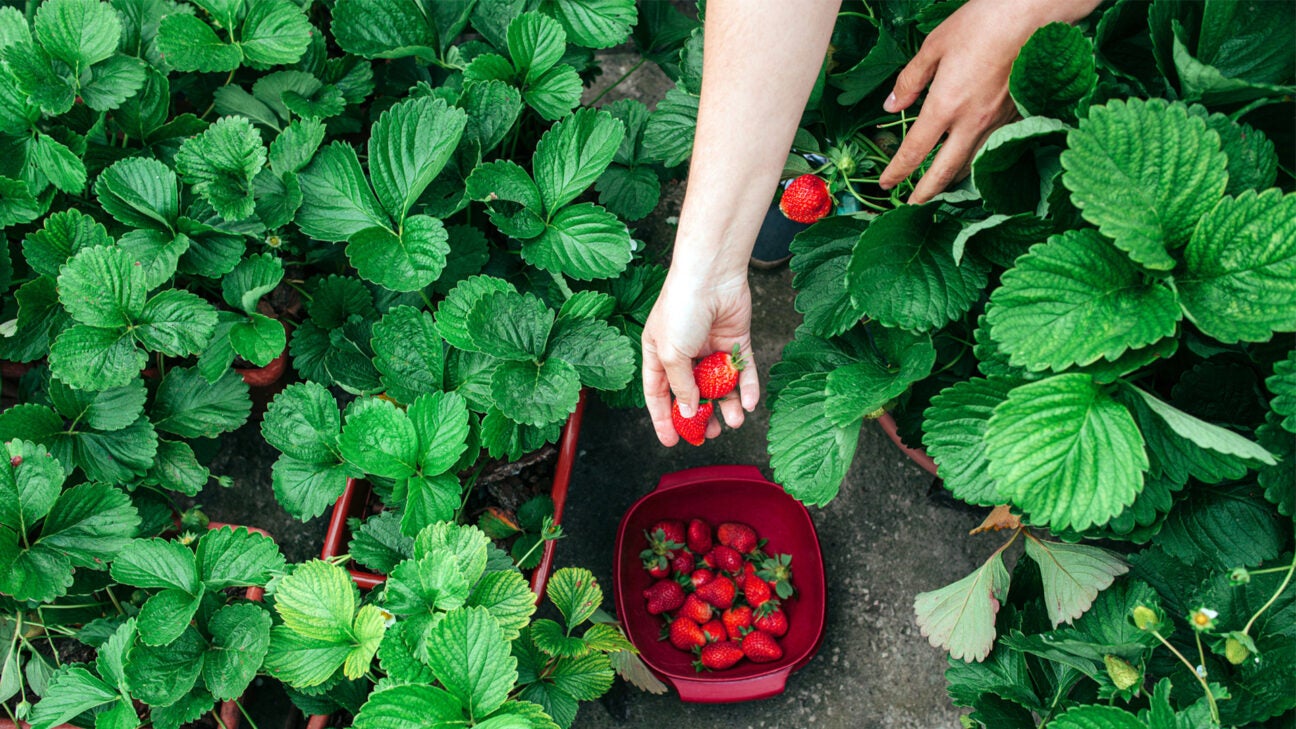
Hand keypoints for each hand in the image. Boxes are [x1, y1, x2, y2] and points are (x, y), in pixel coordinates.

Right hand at [642, 272, 758, 446]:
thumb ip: (681, 386)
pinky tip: (748, 405)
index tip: (671, 441)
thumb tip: (688, 412)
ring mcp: (711, 347)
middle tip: (709, 435)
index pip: (658, 394)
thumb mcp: (672, 354)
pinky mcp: (735, 341)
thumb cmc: (681, 309)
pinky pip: (743, 370)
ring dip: (726, 405)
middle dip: (701, 416)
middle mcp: (684, 352)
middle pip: (692, 393)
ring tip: (733, 422)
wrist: (711, 276)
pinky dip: (747, 388)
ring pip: (720, 385)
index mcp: (658, 353)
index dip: (663, 418)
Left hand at [878, 0, 1099, 202]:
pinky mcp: (1017, 114)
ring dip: (954, 180)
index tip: (886, 183)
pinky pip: (994, 146)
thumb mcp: (934, 45)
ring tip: (941, 188)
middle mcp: (972, 121)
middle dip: (927, 192)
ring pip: (973, 162)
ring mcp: (998, 120)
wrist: (1034, 13)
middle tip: (913, 206)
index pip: (914, 151)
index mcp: (945, 105)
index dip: (897, 171)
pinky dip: (981, 159)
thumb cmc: (983, 22)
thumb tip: (891, 106)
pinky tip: (975, 159)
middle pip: (945, 170)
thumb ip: (910, 80)